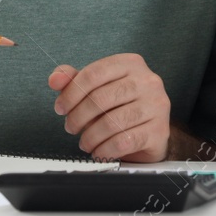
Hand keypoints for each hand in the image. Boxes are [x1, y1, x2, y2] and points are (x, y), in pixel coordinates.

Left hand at [48, 54, 171, 161]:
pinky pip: (124, 141)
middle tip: (71, 128)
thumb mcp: (96, 88)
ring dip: (90, 137)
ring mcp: (157, 105)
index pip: (94, 73)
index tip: (60, 108)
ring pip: (111, 122)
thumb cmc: (121, 107)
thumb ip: (74, 81)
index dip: (71, 93)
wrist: (150, 131)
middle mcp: (148, 81)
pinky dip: (105, 150)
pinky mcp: (159, 130)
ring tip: (85, 142)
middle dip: (78, 117)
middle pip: (101, 98)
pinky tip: (99, 151)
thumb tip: (55, 79)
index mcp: (131, 64)